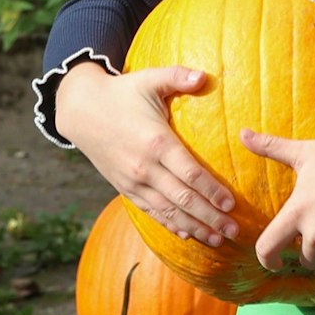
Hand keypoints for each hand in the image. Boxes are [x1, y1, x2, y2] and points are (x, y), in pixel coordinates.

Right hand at [55, 61, 236, 244]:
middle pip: (182, 199)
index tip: (232, 204)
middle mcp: (144, 167)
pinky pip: (150, 211)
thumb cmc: (122, 92)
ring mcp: (133, 181)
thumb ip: (178, 76)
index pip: (190, 174)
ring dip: (194, 227)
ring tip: (218, 239)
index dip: (212, 191)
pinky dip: (170, 224)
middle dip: (210, 217)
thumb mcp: (149, 79)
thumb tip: (205, 76)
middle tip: (234, 230)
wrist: (80, 110)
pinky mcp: (124, 187)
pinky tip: (188, 234)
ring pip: (167, 211)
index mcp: (156, 142)